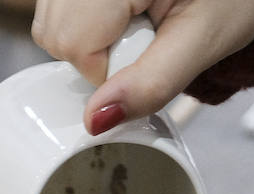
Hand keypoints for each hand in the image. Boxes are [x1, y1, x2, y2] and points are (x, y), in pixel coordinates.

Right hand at [32, 0, 253, 132]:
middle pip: (55, 34)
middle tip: (147, 34)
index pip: (75, 43)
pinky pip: (55, 12)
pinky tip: (123, 13)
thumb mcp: (204, 42)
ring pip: (49, 25)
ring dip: (89, 39)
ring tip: (138, 20)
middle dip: (97, 53)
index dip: (111, 66)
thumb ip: (152, 83)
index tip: (150, 50)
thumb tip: (97, 121)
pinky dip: (85, 23)